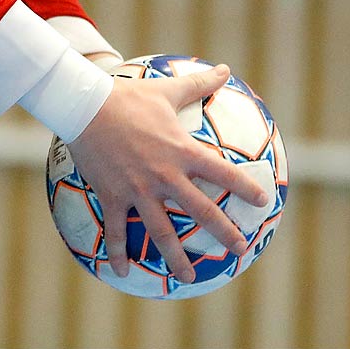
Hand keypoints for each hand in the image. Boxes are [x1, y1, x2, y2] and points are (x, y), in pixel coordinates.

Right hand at [66, 63, 271, 282]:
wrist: (87, 107)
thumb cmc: (129, 97)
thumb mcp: (167, 89)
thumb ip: (198, 84)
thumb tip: (224, 68)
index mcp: (181, 152)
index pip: (222, 173)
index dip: (244, 188)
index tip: (262, 202)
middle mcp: (165, 176)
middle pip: (200, 211)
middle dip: (223, 233)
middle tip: (240, 250)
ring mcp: (138, 190)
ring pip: (162, 231)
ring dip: (176, 258)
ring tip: (188, 279)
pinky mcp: (113, 196)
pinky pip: (116, 230)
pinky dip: (118, 253)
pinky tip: (121, 272)